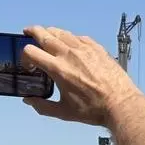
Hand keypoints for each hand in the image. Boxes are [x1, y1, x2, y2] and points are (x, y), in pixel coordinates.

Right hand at [20, 25, 144, 126]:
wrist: (120, 103)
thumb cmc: (93, 109)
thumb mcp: (63, 112)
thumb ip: (42, 106)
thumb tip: (29, 100)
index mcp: (58, 69)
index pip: (31, 51)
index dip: (25, 56)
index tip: (29, 63)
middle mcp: (69, 54)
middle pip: (44, 34)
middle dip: (32, 32)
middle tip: (27, 32)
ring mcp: (84, 48)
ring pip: (61, 32)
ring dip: (50, 32)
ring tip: (46, 35)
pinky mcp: (96, 47)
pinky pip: (78, 37)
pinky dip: (70, 38)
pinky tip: (69, 43)